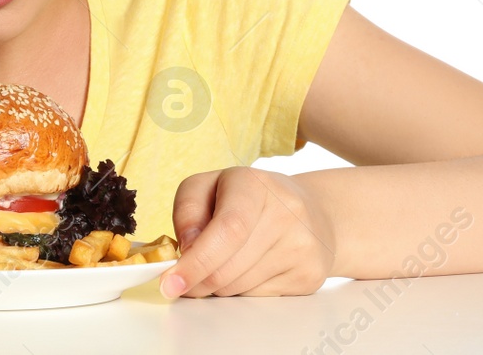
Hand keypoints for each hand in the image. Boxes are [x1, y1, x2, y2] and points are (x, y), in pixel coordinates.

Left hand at [161, 166, 335, 297]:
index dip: (196, 262)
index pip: (227, 230)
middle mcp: (286, 212)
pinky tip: (249, 269)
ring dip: (218, 286)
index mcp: (254, 185)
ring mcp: (302, 246)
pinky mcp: (310, 274)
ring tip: (224, 262)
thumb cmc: (247, 199)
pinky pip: (259, 297)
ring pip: (240, 288)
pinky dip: (242, 291)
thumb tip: (187, 248)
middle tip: (183, 281)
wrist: (312, 211)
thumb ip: (187, 211)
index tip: (170, 283)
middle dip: (197, 281)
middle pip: (228, 268)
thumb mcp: (208, 187)